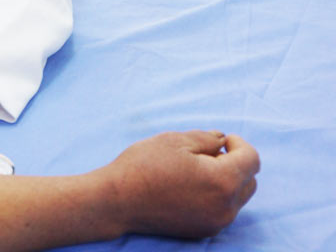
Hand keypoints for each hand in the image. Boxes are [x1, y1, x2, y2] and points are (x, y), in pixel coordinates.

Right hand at [104, 131, 259, 237]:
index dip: (239, 144)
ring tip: (196, 171)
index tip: (222, 139)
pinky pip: (223, 210)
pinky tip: (190, 187)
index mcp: (223, 181)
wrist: (117, 201)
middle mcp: (226, 207)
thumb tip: (222, 140)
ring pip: (237, 197)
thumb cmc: (144, 166)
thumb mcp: (175, 140)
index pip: (251, 160)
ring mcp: (216, 222)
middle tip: (207, 154)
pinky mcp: (204, 231)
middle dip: (235, 163)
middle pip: (249, 181)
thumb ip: (206, 138)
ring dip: (226, 181)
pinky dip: (215, 196)